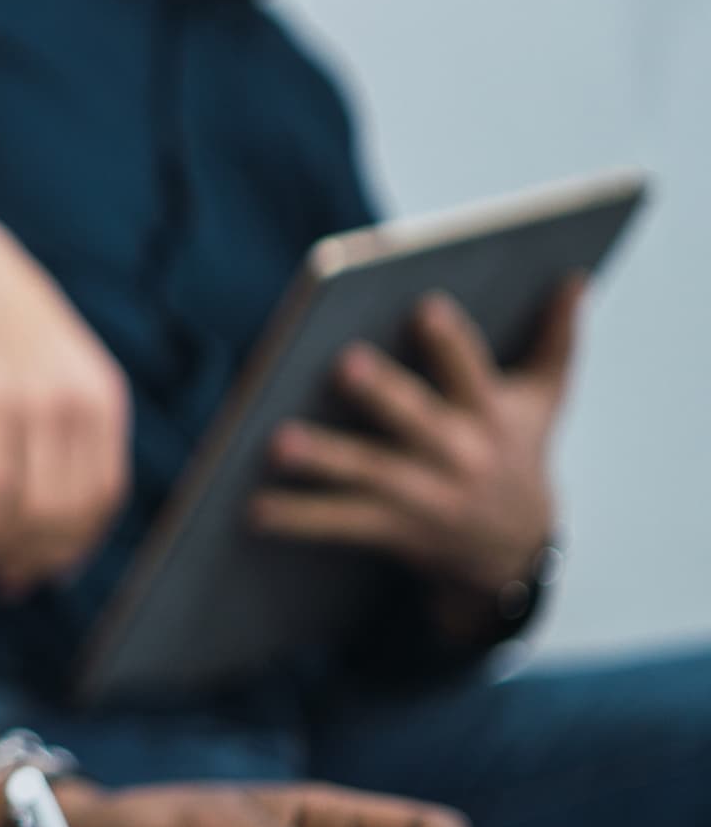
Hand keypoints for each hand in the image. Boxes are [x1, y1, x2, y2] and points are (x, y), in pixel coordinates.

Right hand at [0, 209, 131, 598]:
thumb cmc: (6, 339)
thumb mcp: (59, 376)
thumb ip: (69, 437)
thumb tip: (62, 525)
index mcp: (104, 402)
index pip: (104, 497)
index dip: (76, 546)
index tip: (43, 575)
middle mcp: (77, 406)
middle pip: (68, 511)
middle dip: (36, 559)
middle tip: (5, 583)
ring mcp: (33, 405)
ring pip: (29, 508)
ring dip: (3, 552)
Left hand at [253, 286, 572, 604]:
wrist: (513, 549)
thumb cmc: (516, 448)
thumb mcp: (544, 397)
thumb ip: (558, 337)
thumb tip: (574, 276)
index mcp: (489, 412)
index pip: (470, 369)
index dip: (449, 341)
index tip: (424, 305)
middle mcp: (459, 454)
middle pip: (416, 420)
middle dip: (382, 393)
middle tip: (343, 363)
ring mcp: (424, 496)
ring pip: (370, 475)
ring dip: (324, 460)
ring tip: (276, 442)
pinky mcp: (393, 529)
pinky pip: (339, 524)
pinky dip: (296, 517)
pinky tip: (251, 507)